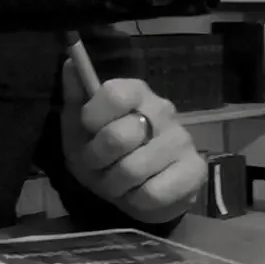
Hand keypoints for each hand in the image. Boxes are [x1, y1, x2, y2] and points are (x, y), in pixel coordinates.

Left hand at [60, 60, 205, 224]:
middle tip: (99, 167)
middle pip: (118, 137)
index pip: (114, 94)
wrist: (137, 192)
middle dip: (98, 161)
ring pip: (133, 170)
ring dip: (115, 186)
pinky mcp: (195, 170)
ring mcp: (182, 139)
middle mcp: (162, 110)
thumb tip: (69, 63)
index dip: (93, 118)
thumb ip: (75, 98)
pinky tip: (139, 194)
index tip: (88, 131)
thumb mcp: (80, 128)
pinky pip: (154, 193)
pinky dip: (137, 200)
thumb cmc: (104, 154)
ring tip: (117, 183)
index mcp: (135, 92)